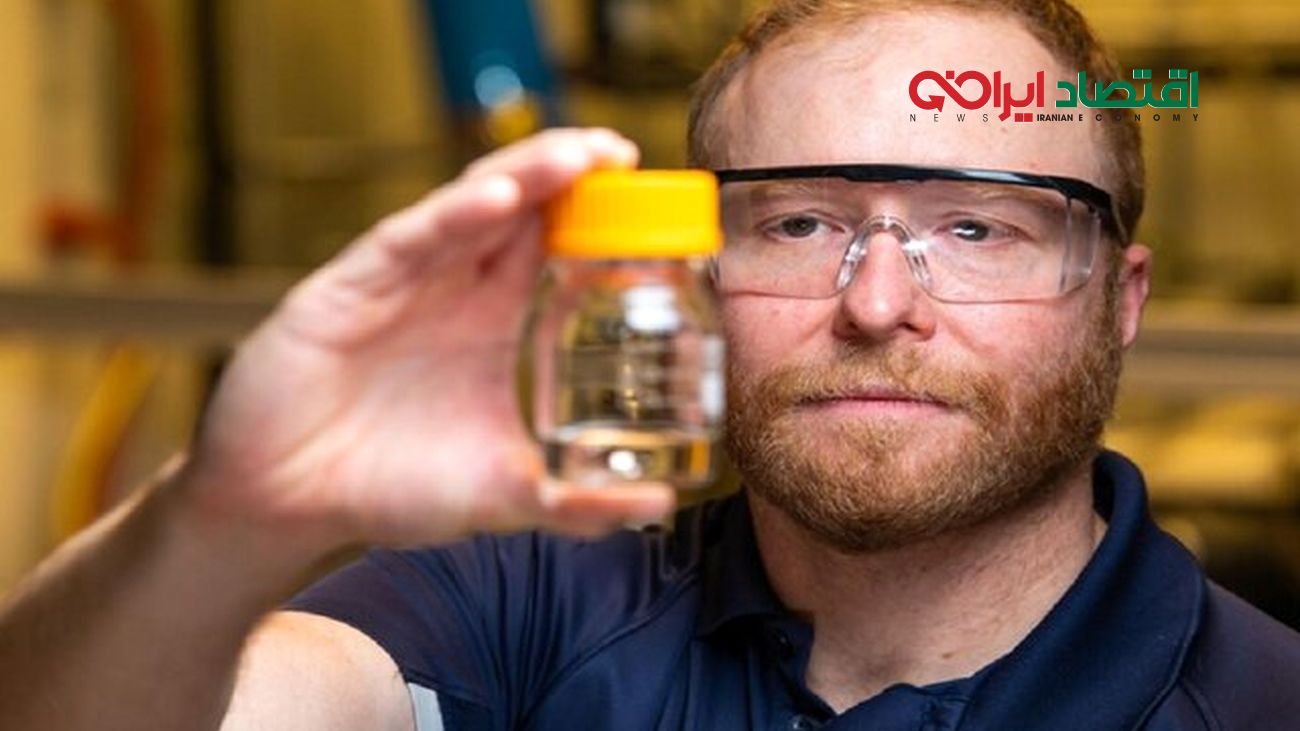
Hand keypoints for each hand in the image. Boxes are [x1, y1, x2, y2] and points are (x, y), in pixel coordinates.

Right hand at [181, 129, 675, 552]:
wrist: (286, 506)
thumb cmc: (392, 487)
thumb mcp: (502, 493)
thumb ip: (575, 499)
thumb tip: (660, 502)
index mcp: (491, 319)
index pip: (553, 246)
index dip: (600, 215)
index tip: (656, 196)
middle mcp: (451, 287)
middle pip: (520, 208)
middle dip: (571, 172)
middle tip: (622, 152)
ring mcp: (401, 282)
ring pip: (470, 206)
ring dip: (525, 176)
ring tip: (579, 155)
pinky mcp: (348, 290)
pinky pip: (408, 240)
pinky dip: (454, 216)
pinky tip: (497, 198)